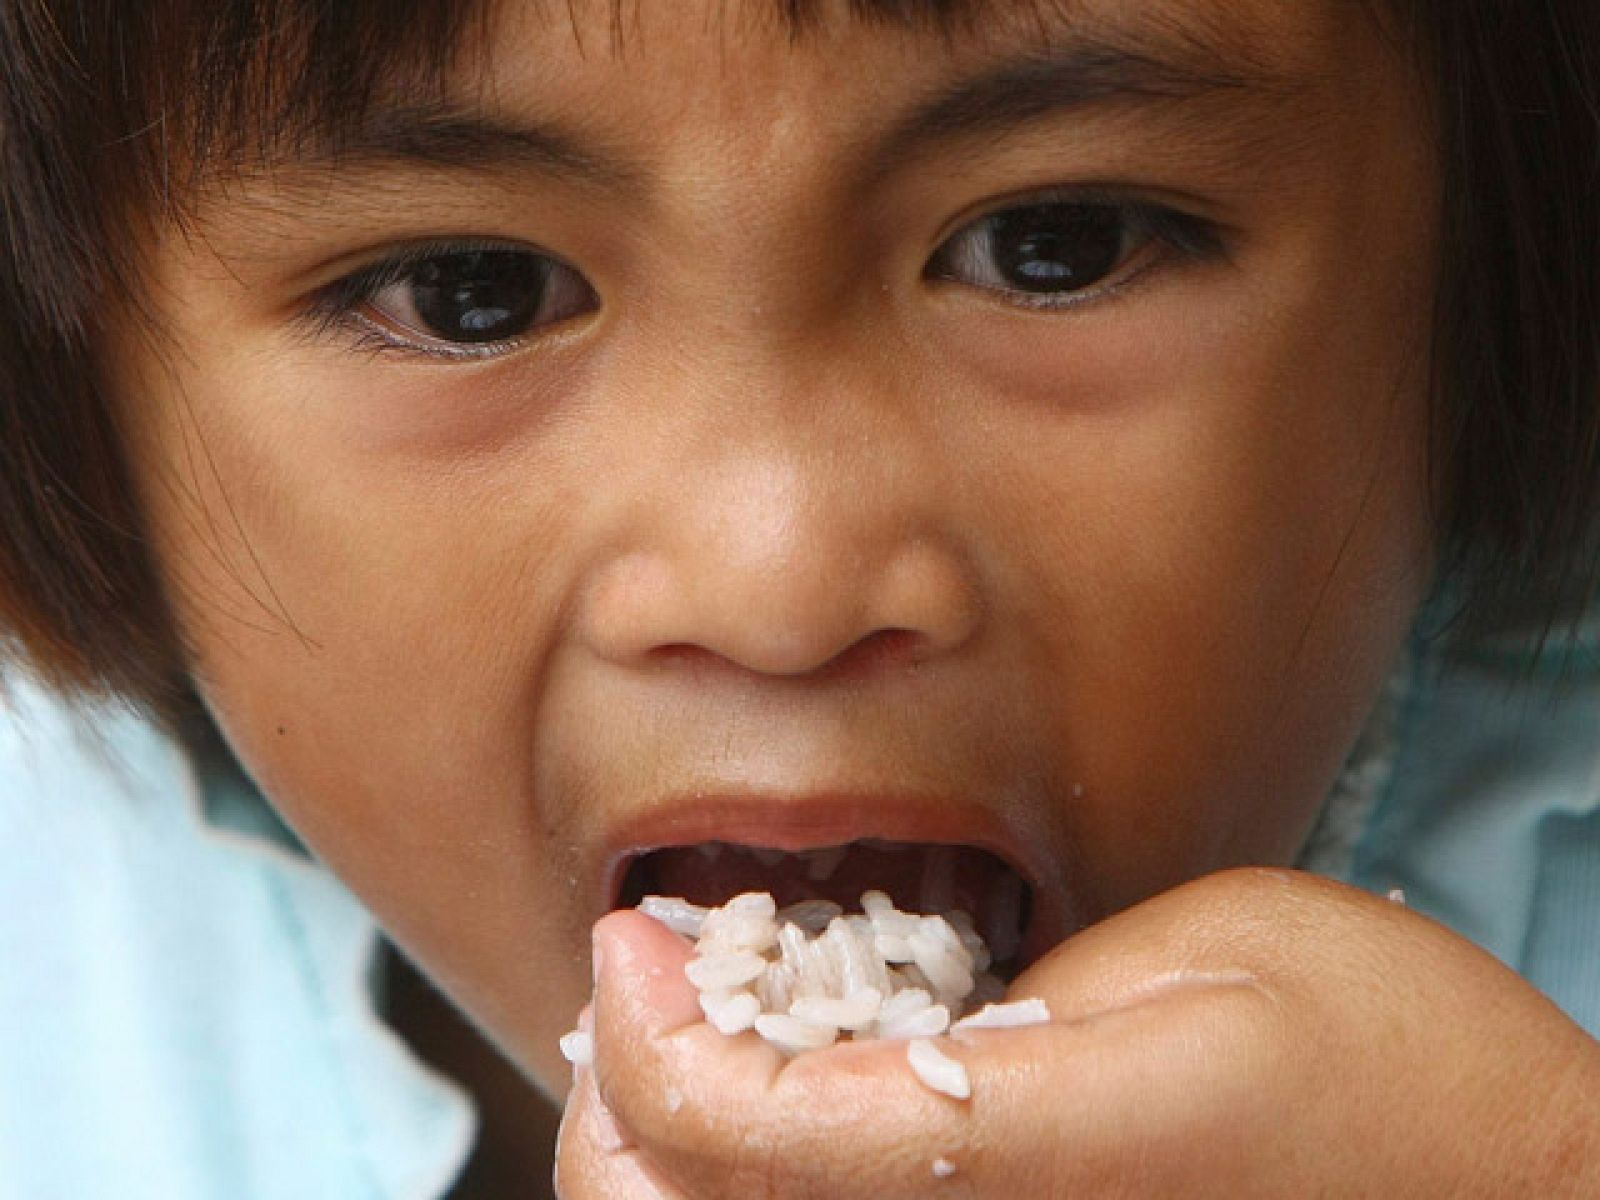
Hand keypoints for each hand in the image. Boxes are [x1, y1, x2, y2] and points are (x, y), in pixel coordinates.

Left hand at [555, 869, 1599, 1197]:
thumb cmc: (1393, 1064)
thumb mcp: (1217, 947)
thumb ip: (1026, 995)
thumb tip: (889, 1024)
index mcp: (1043, 1155)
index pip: (753, 1134)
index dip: (650, 1035)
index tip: (629, 937)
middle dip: (620, 1123)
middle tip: (626, 999)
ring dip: (670, 1164)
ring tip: (671, 1044)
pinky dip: (758, 1186)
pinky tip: (768, 1108)